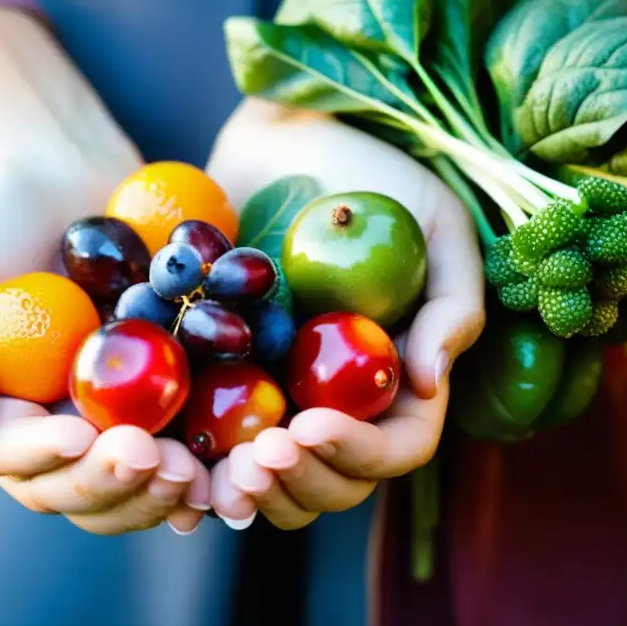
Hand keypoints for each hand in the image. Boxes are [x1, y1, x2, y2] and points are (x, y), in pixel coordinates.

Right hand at [0, 168, 209, 534]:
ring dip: (158, 492)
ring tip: (191, 473)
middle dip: (111, 483)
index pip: (12, 457)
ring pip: (129, 485)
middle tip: (149, 458)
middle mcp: (53, 426)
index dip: (44, 456)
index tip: (78, 434)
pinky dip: (201, 470)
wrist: (62, 174)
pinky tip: (222, 470)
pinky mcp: (162, 393)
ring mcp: (111, 416)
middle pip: (75, 489)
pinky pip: (183, 446)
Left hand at [205, 99, 484, 528]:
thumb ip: (450, 304)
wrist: (284, 134)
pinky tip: (175, 464)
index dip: (359, 454)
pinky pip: (208, 435)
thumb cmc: (371, 173)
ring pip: (270, 476)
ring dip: (248, 491)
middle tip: (260, 458)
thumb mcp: (435, 221)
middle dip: (299, 484)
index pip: (395, 445)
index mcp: (393, 374)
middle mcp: (336, 395)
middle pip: (332, 480)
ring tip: (219, 475)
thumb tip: (426, 384)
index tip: (312, 427)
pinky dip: (195, 465)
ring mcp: (276, 388)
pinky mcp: (217, 372)